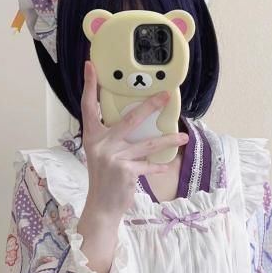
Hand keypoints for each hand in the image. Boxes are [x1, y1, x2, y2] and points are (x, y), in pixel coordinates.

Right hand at [80, 59, 187, 217]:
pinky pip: (148, 165)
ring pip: (148, 144)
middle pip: (130, 119)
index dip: (90, 86)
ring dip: (168, 141)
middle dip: (150, 106)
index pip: (88, 106)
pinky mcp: (126, 171)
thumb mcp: (101, 154)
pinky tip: (167, 166)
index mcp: (93, 136)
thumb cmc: (104, 178)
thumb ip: (112, 138)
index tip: (91, 66)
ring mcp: (114, 157)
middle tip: (166, 95)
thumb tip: (135, 122)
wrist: (101, 206)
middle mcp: (101, 144)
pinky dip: (158, 167)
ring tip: (183, 136)